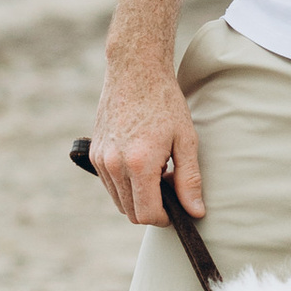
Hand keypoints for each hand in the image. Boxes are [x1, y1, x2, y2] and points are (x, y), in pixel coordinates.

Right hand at [86, 54, 202, 230]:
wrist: (135, 72)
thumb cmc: (164, 103)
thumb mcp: (185, 140)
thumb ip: (190, 180)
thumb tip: (195, 211)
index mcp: (139, 164)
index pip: (148, 214)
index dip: (165, 218)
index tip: (177, 208)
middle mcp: (114, 165)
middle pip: (131, 213)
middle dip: (152, 209)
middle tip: (169, 184)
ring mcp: (101, 160)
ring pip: (119, 201)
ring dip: (138, 197)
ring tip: (157, 171)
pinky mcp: (95, 154)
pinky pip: (110, 185)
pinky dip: (126, 184)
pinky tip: (141, 162)